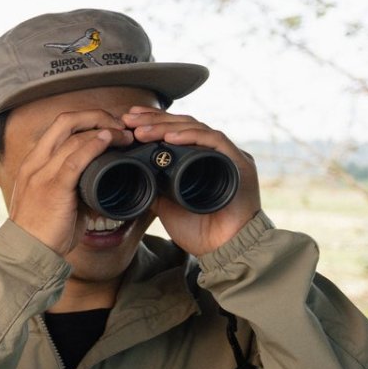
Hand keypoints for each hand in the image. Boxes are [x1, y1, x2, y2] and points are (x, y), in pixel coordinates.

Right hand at [6, 108, 136, 256]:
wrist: (28, 252)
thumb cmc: (44, 231)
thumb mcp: (55, 199)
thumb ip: (74, 184)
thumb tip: (103, 181)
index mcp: (34, 162)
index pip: (60, 125)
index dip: (88, 119)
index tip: (110, 126)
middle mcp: (35, 162)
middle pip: (66, 121)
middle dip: (97, 116)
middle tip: (121, 126)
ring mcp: (41, 173)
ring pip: (74, 136)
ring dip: (105, 131)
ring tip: (125, 136)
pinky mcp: (52, 187)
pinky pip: (74, 159)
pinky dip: (94, 146)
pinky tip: (108, 140)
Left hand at [122, 106, 261, 254]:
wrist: (224, 251)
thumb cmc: (201, 231)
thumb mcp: (167, 205)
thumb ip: (153, 188)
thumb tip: (130, 175)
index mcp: (200, 158)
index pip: (175, 131)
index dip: (152, 122)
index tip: (128, 119)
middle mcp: (215, 152)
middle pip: (183, 125)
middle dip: (153, 119)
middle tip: (128, 118)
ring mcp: (228, 155)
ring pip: (195, 128)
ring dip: (166, 127)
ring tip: (141, 130)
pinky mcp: (239, 162)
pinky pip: (214, 141)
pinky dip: (192, 137)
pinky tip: (170, 138)